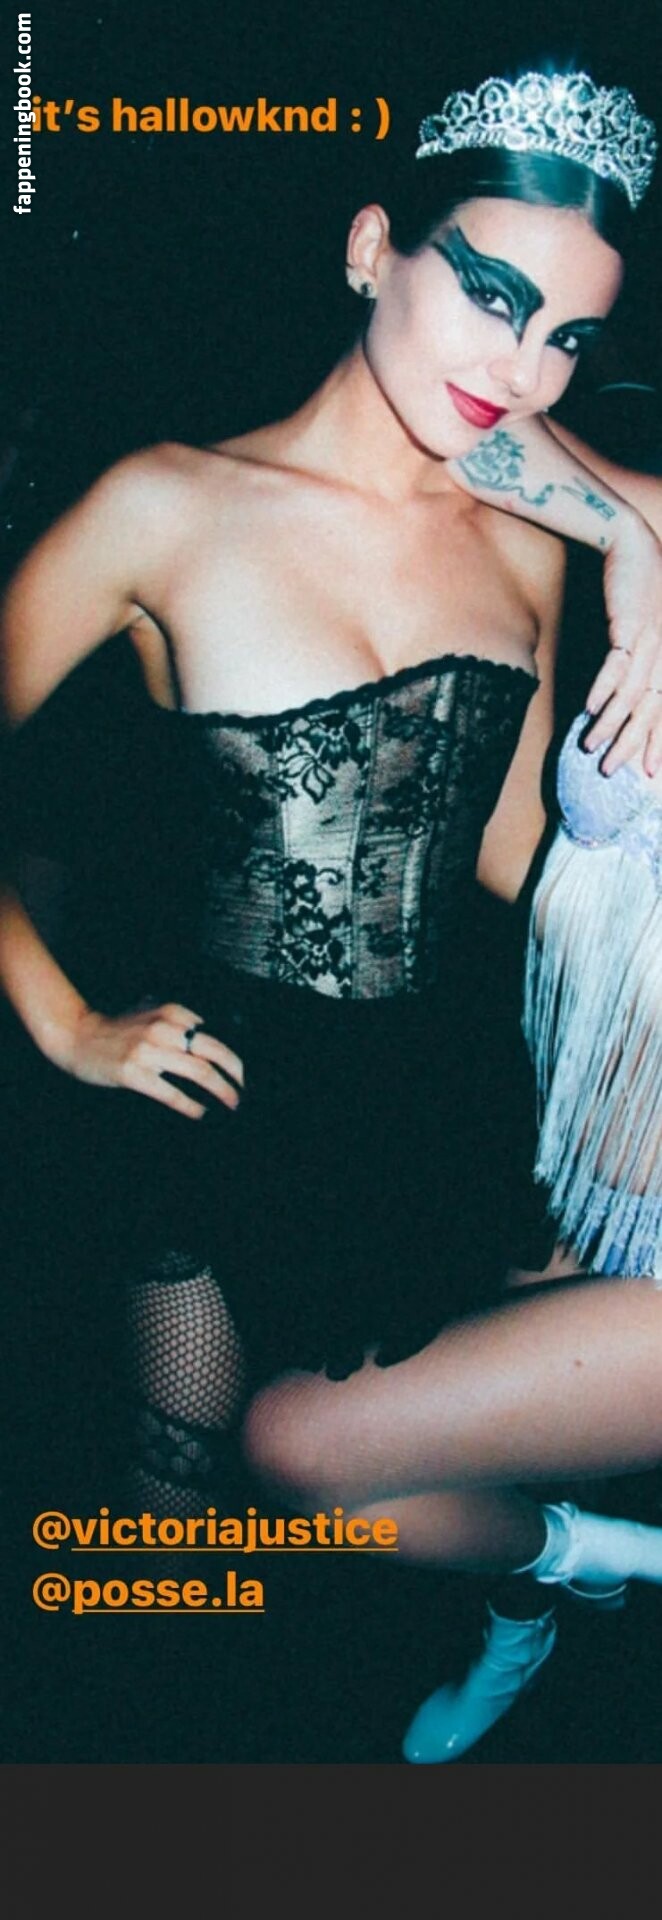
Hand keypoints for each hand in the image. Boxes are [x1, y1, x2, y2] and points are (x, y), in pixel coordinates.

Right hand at [62, 1000, 243, 1118]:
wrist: (79, 1037)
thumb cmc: (117, 1029)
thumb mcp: (151, 1013)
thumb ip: (180, 1022)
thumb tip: (215, 1039)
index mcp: (171, 1012)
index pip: (214, 1035)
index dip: (233, 1057)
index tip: (242, 1074)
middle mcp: (163, 1028)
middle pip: (214, 1053)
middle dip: (236, 1075)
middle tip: (245, 1091)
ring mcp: (148, 1051)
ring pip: (200, 1072)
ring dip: (222, 1092)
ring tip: (232, 1104)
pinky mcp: (134, 1073)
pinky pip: (172, 1093)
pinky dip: (192, 1106)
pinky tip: (201, 1113)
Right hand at [584, 511, 661, 775]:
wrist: (632, 543)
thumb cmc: (640, 587)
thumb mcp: (647, 628)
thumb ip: (642, 659)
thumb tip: (626, 695)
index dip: (658, 742)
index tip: (650, 774)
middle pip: (652, 710)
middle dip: (633, 745)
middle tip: (614, 773)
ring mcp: (651, 641)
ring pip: (632, 694)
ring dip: (610, 725)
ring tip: (591, 748)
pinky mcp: (630, 626)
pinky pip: (616, 665)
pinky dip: (603, 688)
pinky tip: (590, 709)